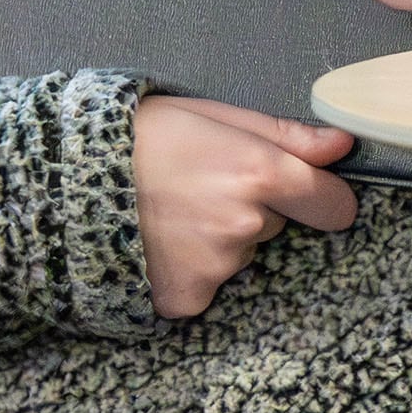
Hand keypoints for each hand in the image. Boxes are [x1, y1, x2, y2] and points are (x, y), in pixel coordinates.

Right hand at [132, 96, 356, 319]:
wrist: (68, 176)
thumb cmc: (142, 135)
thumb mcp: (215, 114)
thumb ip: (287, 135)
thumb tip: (343, 146)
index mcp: (258, 172)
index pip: (334, 205)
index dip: (322, 196)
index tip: (306, 192)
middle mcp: (244, 224)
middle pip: (276, 224)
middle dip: (251, 207)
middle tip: (201, 185)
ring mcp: (215, 267)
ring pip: (240, 253)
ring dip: (217, 237)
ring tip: (173, 210)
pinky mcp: (187, 298)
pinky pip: (208, 285)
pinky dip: (190, 269)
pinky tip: (161, 241)